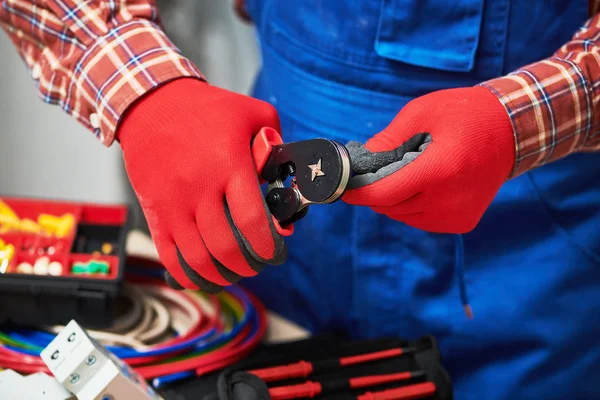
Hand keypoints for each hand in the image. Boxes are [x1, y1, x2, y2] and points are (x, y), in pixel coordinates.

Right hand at [118, 78, 286, 291]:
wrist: (150, 104)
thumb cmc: (205, 109)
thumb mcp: (251, 112)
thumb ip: (276, 141)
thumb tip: (288, 173)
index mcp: (228, 164)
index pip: (251, 220)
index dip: (267, 246)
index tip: (275, 253)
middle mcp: (199, 188)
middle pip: (226, 247)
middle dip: (248, 265)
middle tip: (257, 264)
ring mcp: (173, 203)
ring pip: (197, 258)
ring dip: (220, 275)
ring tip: (233, 273)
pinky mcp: (154, 211)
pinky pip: (168, 254)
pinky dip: (187, 274)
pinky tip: (202, 277)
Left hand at [343, 86, 514, 232]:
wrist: (512, 132)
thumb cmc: (465, 115)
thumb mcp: (421, 114)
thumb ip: (388, 139)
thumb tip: (360, 160)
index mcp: (440, 170)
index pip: (384, 194)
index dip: (359, 193)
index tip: (343, 189)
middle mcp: (449, 200)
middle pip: (390, 206)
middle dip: (376, 190)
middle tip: (377, 169)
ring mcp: (457, 216)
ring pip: (403, 215)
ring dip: (395, 198)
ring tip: (410, 171)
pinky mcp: (462, 223)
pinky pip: (421, 219)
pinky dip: (412, 205)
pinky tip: (425, 184)